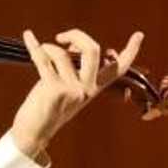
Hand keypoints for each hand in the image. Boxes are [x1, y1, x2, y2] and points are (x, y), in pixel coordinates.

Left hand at [9, 28, 142, 158]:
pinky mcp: (54, 90)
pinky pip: (43, 59)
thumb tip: (72, 44)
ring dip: (48, 47)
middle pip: (92, 50)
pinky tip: (28, 37)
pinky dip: (34, 45)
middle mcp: (87, 89)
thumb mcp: (70, 87)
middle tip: (62, 37)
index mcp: (94, 88)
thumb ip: (76, 67)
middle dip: (76, 35)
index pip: (118, 69)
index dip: (130, 51)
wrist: (34, 132)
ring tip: (42, 52)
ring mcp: (71, 90)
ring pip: (61, 53)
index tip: (139, 35)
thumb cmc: (49, 106)